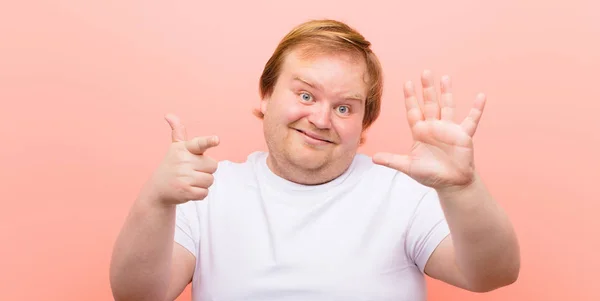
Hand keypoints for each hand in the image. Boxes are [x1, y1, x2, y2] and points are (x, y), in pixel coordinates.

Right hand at [144, 114, 219, 205]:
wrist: (158, 189)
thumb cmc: (172, 166)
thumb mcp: (175, 149)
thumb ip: (178, 132)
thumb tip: (169, 115)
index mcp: (184, 149)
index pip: (199, 144)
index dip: (209, 141)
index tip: (216, 139)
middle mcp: (183, 161)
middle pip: (213, 166)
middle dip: (206, 170)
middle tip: (192, 171)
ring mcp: (183, 177)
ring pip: (210, 180)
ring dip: (203, 183)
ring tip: (189, 181)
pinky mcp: (185, 191)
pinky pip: (205, 193)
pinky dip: (199, 194)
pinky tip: (188, 190)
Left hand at [373, 70, 485, 190]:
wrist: (451, 183)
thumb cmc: (430, 174)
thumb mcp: (409, 167)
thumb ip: (392, 161)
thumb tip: (373, 158)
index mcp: (420, 132)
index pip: (413, 110)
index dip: (410, 97)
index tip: (407, 83)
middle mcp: (434, 127)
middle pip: (430, 104)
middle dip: (427, 89)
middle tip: (425, 72)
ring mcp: (449, 129)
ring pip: (447, 106)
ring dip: (447, 93)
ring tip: (445, 78)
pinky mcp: (463, 135)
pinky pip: (471, 120)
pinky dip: (476, 109)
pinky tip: (481, 96)